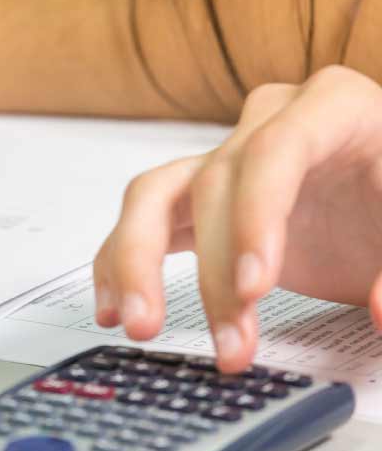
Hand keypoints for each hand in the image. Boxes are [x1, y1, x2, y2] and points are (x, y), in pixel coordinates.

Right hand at [92, 65, 381, 371]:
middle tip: (229, 343)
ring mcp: (226, 156)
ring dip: (138, 263)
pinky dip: (123, 262)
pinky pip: (148, 220)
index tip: (255, 288)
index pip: (277, 151)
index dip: (257, 217)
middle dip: (214, 273)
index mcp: (335, 107)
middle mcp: (269, 121)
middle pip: (214, 184)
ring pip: (155, 194)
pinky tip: (115, 308)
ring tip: (138, 324)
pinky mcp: (202, 195)